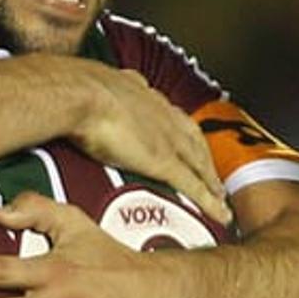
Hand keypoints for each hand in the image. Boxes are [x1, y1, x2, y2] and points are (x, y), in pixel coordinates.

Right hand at [71, 66, 229, 224]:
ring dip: (212, 182)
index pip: (173, 117)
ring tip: (221, 199)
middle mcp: (164, 116)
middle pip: (195, 141)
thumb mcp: (94, 83)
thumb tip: (92, 86)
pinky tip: (220, 215)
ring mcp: (168, 140)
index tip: (189, 144)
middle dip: (205, 158)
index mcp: (145, 97)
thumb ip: (100, 88)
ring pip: (200, 164)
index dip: (184, 133)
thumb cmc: (78, 88)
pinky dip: (209, 201)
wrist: (81, 94)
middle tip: (214, 176)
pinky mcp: (164, 162)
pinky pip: (194, 186)